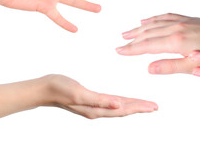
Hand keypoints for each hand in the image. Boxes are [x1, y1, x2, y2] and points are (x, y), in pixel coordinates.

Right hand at [42, 75, 157, 118]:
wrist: (45, 88)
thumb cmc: (60, 89)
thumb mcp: (80, 94)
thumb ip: (99, 101)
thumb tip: (119, 106)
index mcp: (97, 109)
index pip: (124, 109)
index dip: (139, 108)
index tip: (153, 107)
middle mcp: (97, 110)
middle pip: (124, 109)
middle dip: (140, 108)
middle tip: (155, 107)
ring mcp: (94, 106)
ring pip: (118, 107)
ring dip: (132, 105)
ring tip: (144, 105)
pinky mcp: (90, 99)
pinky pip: (111, 102)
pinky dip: (121, 101)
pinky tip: (123, 100)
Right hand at [116, 13, 199, 73]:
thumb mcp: (197, 64)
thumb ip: (172, 66)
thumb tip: (149, 69)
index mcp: (176, 41)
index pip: (147, 45)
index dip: (131, 49)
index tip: (118, 51)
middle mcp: (176, 28)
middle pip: (147, 34)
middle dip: (132, 40)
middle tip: (118, 44)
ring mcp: (181, 22)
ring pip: (154, 24)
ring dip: (139, 29)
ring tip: (126, 33)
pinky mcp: (187, 19)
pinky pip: (165, 16)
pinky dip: (153, 19)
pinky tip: (147, 20)